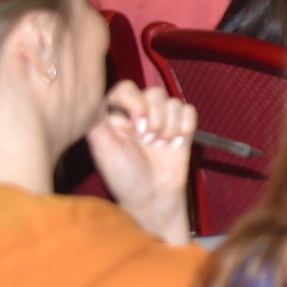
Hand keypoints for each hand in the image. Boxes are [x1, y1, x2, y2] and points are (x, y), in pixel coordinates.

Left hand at [87, 80, 195, 244]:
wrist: (153, 197)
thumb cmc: (124, 177)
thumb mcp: (104, 151)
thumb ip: (98, 123)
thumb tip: (98, 100)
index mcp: (115, 116)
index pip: (125, 88)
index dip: (135, 102)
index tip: (137, 126)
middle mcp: (138, 114)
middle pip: (154, 93)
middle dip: (155, 119)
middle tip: (148, 141)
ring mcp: (161, 119)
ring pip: (173, 102)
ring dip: (169, 126)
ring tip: (160, 146)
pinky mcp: (181, 126)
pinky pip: (189, 110)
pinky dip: (185, 126)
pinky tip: (176, 143)